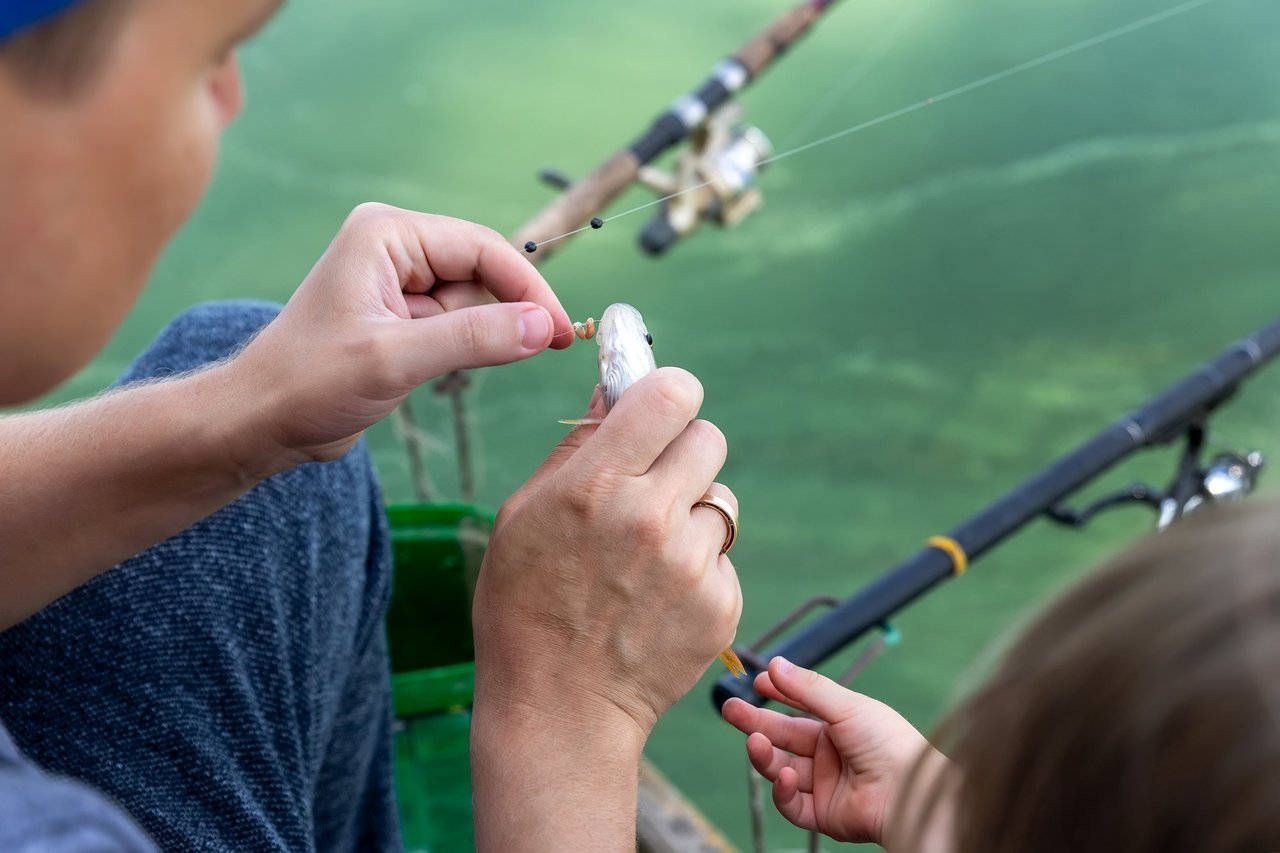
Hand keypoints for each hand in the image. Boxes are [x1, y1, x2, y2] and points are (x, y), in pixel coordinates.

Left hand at [226, 203, 572, 471]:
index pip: (481, 248)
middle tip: (548, 349)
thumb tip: (544, 327)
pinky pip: (454, 323)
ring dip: (484, 334)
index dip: (528, 289)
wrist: (258, 421)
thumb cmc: (308, 383)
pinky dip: (467, 347)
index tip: (562, 331)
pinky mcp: (398, 316)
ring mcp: (395, 282)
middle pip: (481, 271)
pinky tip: (450, 373)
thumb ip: (473, 339)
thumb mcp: (396, 359)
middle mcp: (393, 248)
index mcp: (386, 235)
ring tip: (465, 366)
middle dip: (510, 311)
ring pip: (472, 301)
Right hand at [473, 368, 743, 741]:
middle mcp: (653, 517)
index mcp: (598, 484)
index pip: (673, 393)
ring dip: (692, 516)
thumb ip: (577, 447)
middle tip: (653, 485)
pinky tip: (658, 598)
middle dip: (683, 453)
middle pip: (708, 437)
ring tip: (647, 558)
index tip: (658, 411)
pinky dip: (699, 568)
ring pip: (720, 501)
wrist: (558, 709)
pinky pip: (723, 556)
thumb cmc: (525, 605)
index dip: (669, 394)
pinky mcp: (721, 603)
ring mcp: (693, 564)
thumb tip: (613, 388)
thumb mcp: (524, 514)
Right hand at [722, 657, 938, 845]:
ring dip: (765, 756)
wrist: (909, 791)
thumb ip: (807, 688)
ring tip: (755, 744)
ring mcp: (825, 784)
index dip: (778, 695)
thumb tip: (775, 664)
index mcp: (840, 726)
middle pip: (783, 737)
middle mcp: (830, 754)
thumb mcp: (847, 706)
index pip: (799, 707)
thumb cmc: (888, 744)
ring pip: (782, 769)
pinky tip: (783, 776)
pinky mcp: (823, 814)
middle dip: (756, 723)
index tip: (757, 682)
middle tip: (730, 710)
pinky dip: (782, 791)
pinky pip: (792, 804)